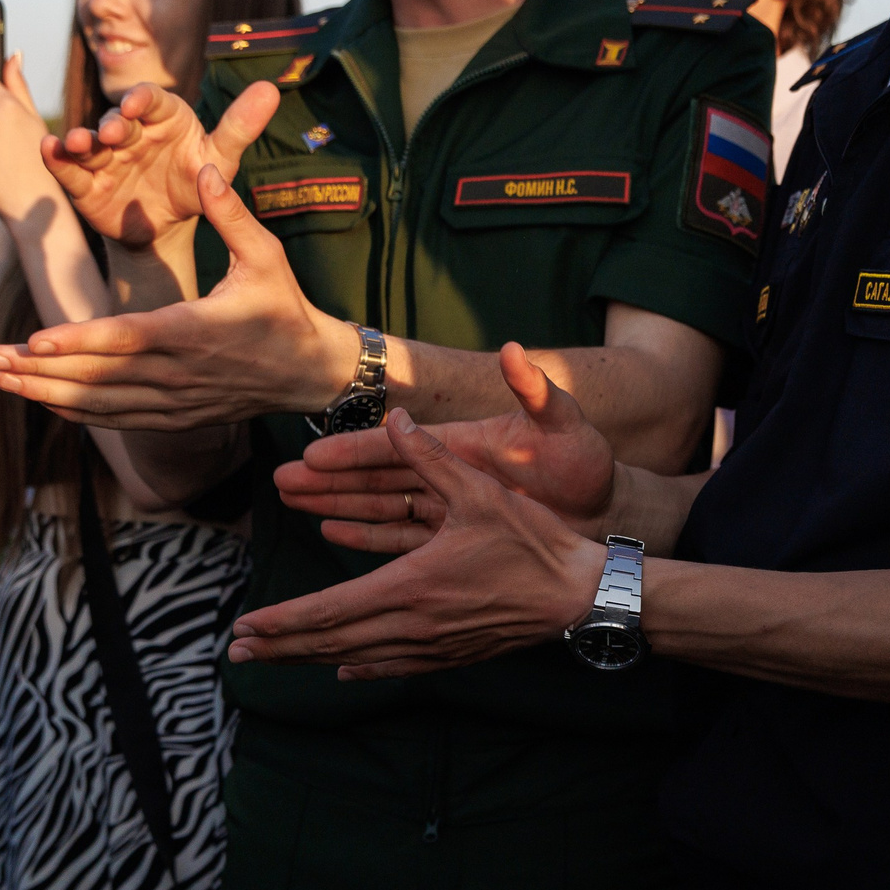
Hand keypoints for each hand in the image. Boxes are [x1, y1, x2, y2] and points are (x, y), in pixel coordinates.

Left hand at [0, 163, 355, 429]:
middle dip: (41, 370)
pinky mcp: (178, 417)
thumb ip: (231, 214)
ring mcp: (178, 402)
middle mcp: (181, 373)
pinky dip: (80, 413)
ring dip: (49, 393)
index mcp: (197, 331)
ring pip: (103, 404)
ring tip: (0, 380)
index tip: (36, 338)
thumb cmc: (287, 308)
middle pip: (101, 377)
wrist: (312, 374)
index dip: (80, 342)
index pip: (129, 339)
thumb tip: (205, 167)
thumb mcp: (266, 257)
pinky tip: (44, 402)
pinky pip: (120, 420)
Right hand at [40, 79, 280, 247]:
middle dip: (113, 125)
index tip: (136, 105)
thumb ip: (241, 126)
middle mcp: (128, 130)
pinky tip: (49, 149)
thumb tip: (271, 88)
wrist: (166, 226)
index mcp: (162, 116)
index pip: (151, 100)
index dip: (141, 99)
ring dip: (79, 139)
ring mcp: (103, 155)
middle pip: (117, 121)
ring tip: (74, 142)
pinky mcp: (84, 181)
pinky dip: (56, 158)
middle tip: (114, 134)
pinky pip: (68, 168)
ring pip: (88, 142)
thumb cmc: (196, 182)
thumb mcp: (221, 158)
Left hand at [229, 408, 605, 680]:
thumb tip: (397, 418)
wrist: (579, 596)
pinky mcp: (452, 655)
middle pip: (333, 642)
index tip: (245, 626)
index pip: (330, 610)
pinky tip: (344, 671)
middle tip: (237, 652)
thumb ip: (432, 457)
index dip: (283, 620)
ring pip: (358, 659)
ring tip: (272, 660)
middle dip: (280, 646)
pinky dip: (361, 668)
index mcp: (411, 586)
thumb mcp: (480, 492)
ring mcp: (433, 647)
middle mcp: (414, 625)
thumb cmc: (533, 543)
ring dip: (310, 660)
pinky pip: (394, 667)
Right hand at [275, 344, 620, 553]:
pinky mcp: (459, 536)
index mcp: (465, 442)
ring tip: (294, 502)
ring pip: (383, 507)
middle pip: (379, 477)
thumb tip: (513, 351)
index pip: (399, 446)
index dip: (356, 450)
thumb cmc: (586, 459)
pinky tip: (333, 530)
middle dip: (330, 479)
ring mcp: (451, 506)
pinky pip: (406, 539)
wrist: (608, 505)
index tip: (312, 452)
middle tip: (282, 481)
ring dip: (339, 504)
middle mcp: (449, 472)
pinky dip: (371, 536)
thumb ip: (537, 389)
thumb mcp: (564, 422)